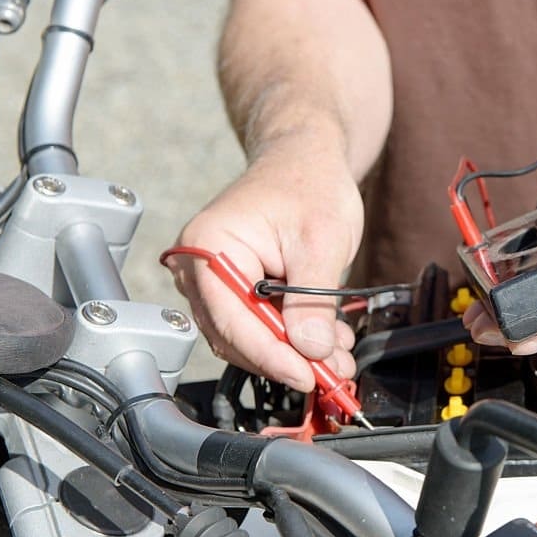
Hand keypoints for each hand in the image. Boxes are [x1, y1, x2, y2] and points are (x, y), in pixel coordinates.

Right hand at [165, 141, 363, 391]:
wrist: (306, 160)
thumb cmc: (309, 184)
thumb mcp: (322, 240)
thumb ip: (314, 300)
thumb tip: (310, 350)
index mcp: (208, 246)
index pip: (231, 320)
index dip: (272, 356)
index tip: (307, 376)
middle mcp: (198, 267)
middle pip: (236, 336)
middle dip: (288, 359)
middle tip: (332, 374)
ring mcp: (214, 281)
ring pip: (249, 338)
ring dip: (294, 353)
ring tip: (338, 358)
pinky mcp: (235, 290)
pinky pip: (259, 326)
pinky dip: (293, 338)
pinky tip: (326, 341)